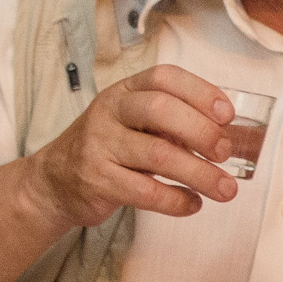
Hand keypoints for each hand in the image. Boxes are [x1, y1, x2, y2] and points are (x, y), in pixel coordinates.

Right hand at [20, 64, 237, 230]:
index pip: (163, 77)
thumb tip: (228, 135)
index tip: (227, 114)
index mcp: (123, 91)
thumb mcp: (132, 122)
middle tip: (225, 153)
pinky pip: (146, 192)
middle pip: (160, 109)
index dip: (200, 91)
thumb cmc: (108, 147)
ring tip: (225, 188)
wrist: (54, 180)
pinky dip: (177, 200)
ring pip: (157, 155)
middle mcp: (109, 112)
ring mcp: (100, 145)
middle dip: (202, 131)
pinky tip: (192, 203)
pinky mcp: (97, 181)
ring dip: (200, 173)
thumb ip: (172, 122)